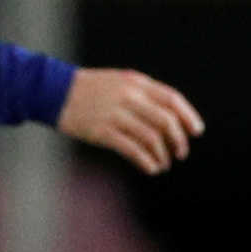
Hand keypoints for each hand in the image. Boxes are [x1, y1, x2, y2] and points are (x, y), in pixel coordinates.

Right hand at [56, 68, 203, 176]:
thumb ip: (143, 95)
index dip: (188, 116)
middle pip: (165, 120)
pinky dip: (145, 161)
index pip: (172, 99)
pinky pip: (132, 149)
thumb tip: (168, 116)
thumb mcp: (119, 83)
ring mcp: (115, 114)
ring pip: (150, 137)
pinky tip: (150, 168)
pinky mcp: (102, 131)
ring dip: (162, 154)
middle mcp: (129, 97)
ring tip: (163, 164)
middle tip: (181, 153)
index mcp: (136, 82)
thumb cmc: (89, 89)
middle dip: (178, 140)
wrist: (54, 91)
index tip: (196, 132)